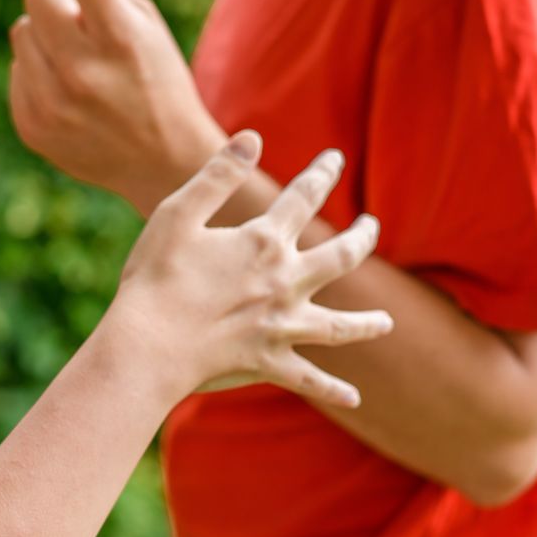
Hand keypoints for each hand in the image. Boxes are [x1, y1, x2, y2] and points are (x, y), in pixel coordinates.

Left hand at [9, 0, 225, 214]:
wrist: (163, 163)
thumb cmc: (157, 80)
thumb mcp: (141, 27)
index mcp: (121, 40)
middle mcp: (84, 72)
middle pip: (36, 0)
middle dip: (54, 4)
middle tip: (81, 27)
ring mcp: (54, 104)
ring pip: (20, 33)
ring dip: (43, 38)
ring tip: (80, 67)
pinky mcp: (32, 127)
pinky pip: (14, 71)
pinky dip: (36, 74)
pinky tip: (69, 96)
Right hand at [109, 131, 390, 407]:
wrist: (148, 344)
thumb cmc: (155, 276)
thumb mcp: (178, 214)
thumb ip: (218, 175)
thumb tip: (253, 137)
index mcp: (263, 242)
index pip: (303, 197)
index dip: (322, 174)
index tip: (335, 158)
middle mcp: (285, 282)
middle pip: (340, 258)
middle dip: (362, 238)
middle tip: (372, 225)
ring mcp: (281, 325)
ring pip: (340, 325)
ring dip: (367, 323)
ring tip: (387, 322)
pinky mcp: (269, 362)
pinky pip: (310, 379)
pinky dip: (333, 390)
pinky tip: (355, 399)